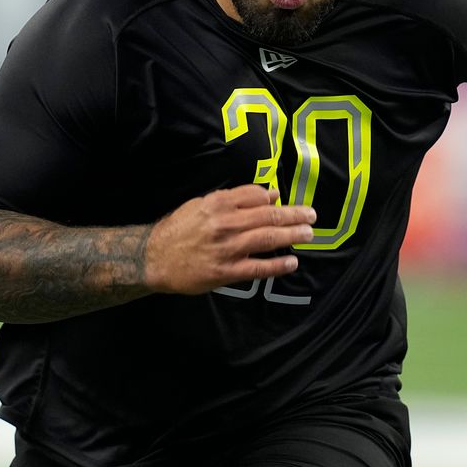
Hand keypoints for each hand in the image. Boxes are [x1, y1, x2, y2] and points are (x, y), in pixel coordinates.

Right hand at [145, 184, 315, 294]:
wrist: (154, 258)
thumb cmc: (178, 229)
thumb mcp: (201, 205)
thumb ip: (234, 199)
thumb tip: (269, 194)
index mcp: (218, 203)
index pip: (256, 195)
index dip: (274, 198)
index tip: (286, 201)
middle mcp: (225, 223)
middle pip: (268, 216)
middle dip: (294, 216)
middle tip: (312, 216)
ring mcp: (227, 248)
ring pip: (268, 239)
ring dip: (292, 235)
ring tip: (308, 234)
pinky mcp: (226, 271)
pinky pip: (259, 268)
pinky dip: (278, 265)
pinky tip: (292, 262)